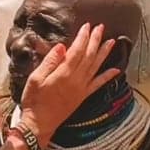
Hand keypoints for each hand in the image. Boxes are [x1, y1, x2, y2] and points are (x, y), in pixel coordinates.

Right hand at [19, 23, 119, 147]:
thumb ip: (49, 62)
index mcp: (64, 74)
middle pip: (89, 56)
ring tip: (111, 42)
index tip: (87, 26)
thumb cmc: (34, 100)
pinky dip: (107, 76)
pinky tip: (116, 70)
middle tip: (100, 28)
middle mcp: (76, 80)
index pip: (77, 51)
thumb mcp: (35, 78)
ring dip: (104, 53)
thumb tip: (61, 47)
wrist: (39, 122)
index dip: (83, 38)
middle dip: (95, 41)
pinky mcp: (83, 96)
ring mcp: (81, 88)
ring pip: (96, 67)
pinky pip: (98, 84)